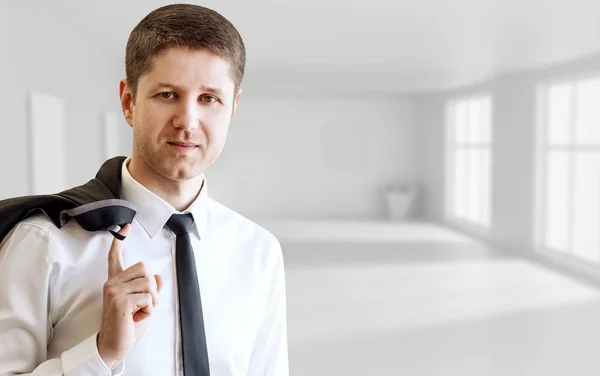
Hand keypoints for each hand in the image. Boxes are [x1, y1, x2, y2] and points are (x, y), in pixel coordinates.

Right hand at [97, 224, 163, 368]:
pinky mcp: (119, 301)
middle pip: (145, 269)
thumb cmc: (128, 324)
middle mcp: (112, 283)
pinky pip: (148, 298)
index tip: (125, 226)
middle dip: (152, 288)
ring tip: (140, 312)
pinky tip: (137, 318)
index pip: (115, 258)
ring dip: (152, 302)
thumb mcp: (143, 303)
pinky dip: (149, 310)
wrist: (115, 345)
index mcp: (116, 282)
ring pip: (149, 284)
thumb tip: (158, 277)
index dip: (120, 241)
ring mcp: (113, 291)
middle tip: (144, 305)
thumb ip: (149, 289)